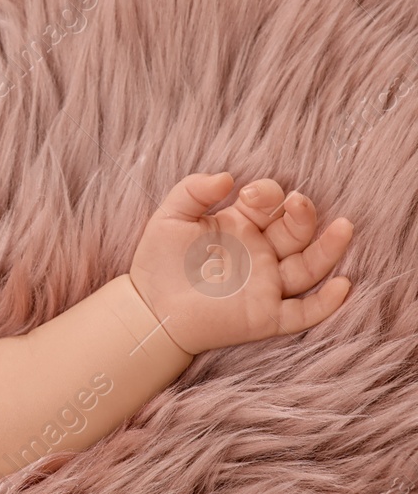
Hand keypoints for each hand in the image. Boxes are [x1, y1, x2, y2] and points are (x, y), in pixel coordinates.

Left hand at [128, 172, 354, 354]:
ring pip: (308, 267)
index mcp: (241, 225)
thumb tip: (226, 176)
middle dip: (301, 214)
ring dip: (328, 248)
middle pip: (295, 231)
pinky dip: (326, 302)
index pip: (269, 203)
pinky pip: (304, 312)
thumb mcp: (170, 216)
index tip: (248, 194)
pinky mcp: (266, 316)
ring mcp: (266, 284)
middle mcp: (260, 253)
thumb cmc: (159, 260)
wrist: (148, 306)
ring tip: (344, 227)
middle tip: (298, 203)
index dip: (266, 194)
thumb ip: (193, 190)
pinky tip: (343, 285)